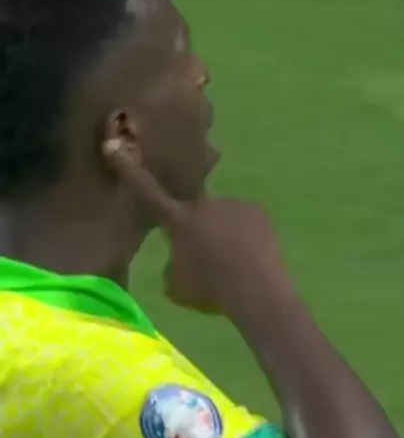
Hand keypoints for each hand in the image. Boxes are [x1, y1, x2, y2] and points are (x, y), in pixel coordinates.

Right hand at [103, 139, 283, 312]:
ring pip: (221, 216)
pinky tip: (251, 255)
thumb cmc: (210, 292)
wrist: (256, 292)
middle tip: (209, 258)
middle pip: (193, 212)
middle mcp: (202, 205)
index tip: (113, 146)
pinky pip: (244, 219)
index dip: (128, 169)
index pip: (147, 191)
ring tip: (234, 261)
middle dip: (197, 229)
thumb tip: (179, 258)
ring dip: (223, 232)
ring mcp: (232, 204)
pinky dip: (245, 234)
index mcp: (177, 221)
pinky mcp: (256, 210)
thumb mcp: (176, 286)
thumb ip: (172, 264)